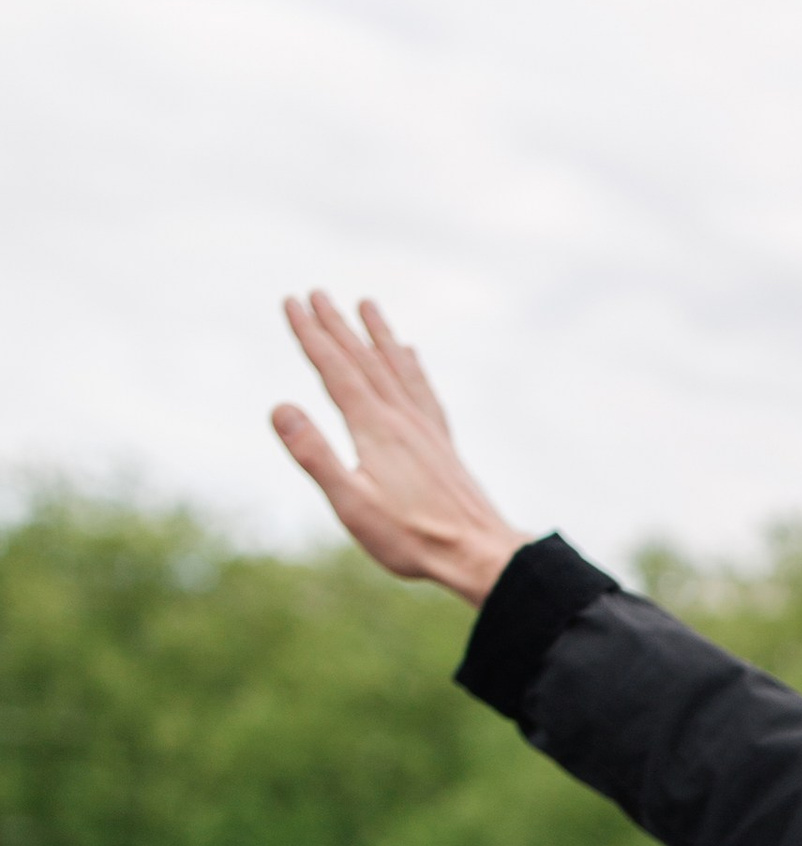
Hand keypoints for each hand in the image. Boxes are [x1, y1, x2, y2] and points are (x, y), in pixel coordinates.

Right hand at [270, 292, 529, 601]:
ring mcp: (426, 428)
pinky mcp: (442, 443)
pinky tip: (410, 355)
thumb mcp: (351, 502)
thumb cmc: (411, 536)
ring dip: (377, 334)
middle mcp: (402, 417)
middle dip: (337, 325)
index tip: (292, 302)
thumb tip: (279, 407)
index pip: (335, 369)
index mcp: (374, 427)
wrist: (479, 552)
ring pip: (397, 367)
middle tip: (316, 293)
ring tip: (367, 305)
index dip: (311, 334)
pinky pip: (423, 390)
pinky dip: (411, 365)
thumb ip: (314, 454)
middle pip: (364, 359)